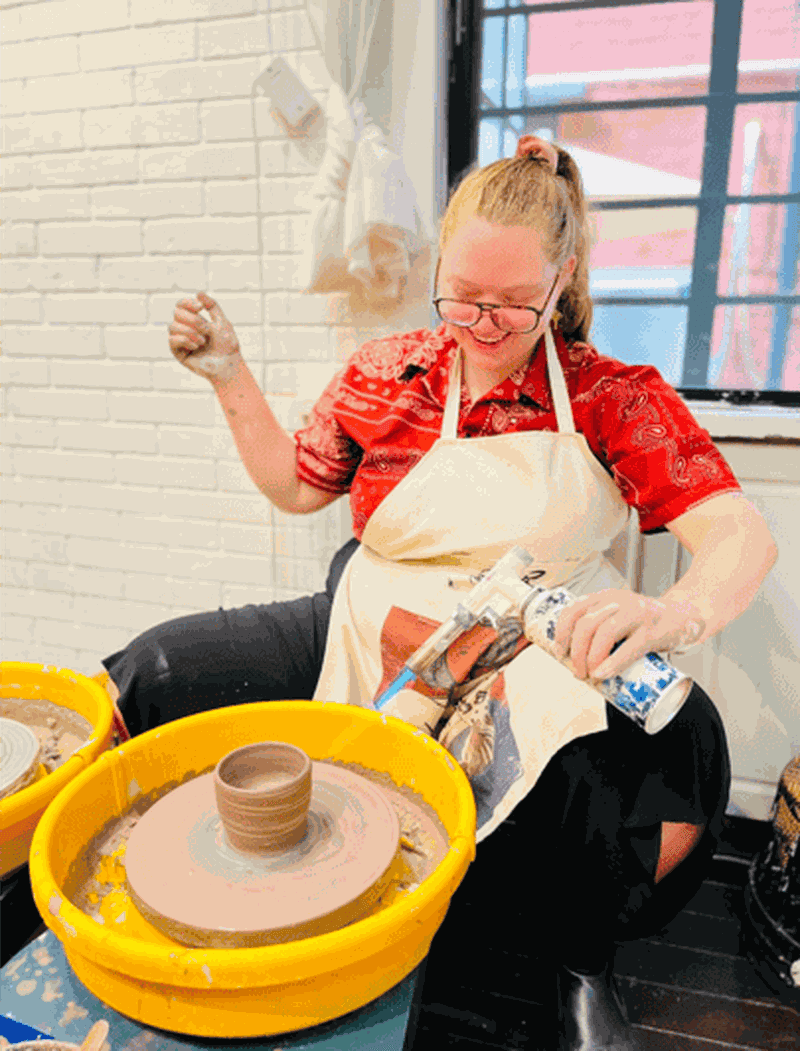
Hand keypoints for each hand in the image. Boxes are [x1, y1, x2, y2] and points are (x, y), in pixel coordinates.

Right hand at [168, 292, 241, 382]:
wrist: (228, 365)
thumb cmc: (227, 345)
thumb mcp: (222, 322)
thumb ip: (212, 306)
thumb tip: (198, 293)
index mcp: (194, 319)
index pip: (182, 305)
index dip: (188, 303)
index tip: (200, 308)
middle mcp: (185, 328)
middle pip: (176, 313)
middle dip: (193, 319)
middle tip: (206, 330)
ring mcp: (180, 340)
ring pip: (172, 326)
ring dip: (190, 332)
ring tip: (203, 342)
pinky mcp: (177, 352)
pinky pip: (172, 339)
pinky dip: (185, 340)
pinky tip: (195, 347)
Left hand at [551, 589, 705, 680]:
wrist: (685, 617)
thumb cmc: (646, 624)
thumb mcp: (619, 618)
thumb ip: (600, 631)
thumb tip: (575, 663)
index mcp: (605, 597)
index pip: (573, 610)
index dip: (561, 633)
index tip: (559, 652)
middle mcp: (619, 601)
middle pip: (585, 624)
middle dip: (576, 652)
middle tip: (577, 671)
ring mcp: (637, 614)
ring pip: (603, 633)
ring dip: (590, 658)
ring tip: (590, 675)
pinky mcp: (654, 630)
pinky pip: (629, 648)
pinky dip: (612, 664)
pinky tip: (603, 674)